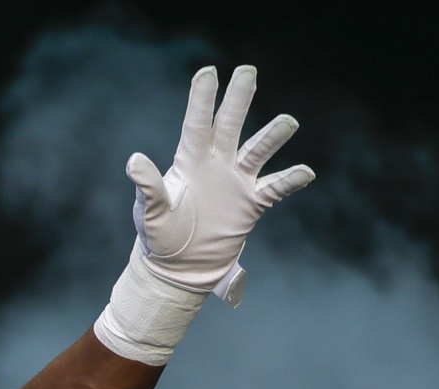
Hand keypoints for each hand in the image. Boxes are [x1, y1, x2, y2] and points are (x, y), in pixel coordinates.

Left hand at [127, 65, 313, 303]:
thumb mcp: (150, 213)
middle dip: (238, 100)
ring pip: (256, 152)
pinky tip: (305, 172)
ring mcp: (236, 182)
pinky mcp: (251, 203)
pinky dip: (290, 181)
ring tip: (288, 122)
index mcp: (189, 163)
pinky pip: (275, 188)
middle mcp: (215, 165)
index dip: (201, 99)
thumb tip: (133, 161)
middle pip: (229, 126)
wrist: (179, 267)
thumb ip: (148, 187)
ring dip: (271, 138)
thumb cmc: (159, 237)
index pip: (196, 125)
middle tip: (246, 71)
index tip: (207, 72)